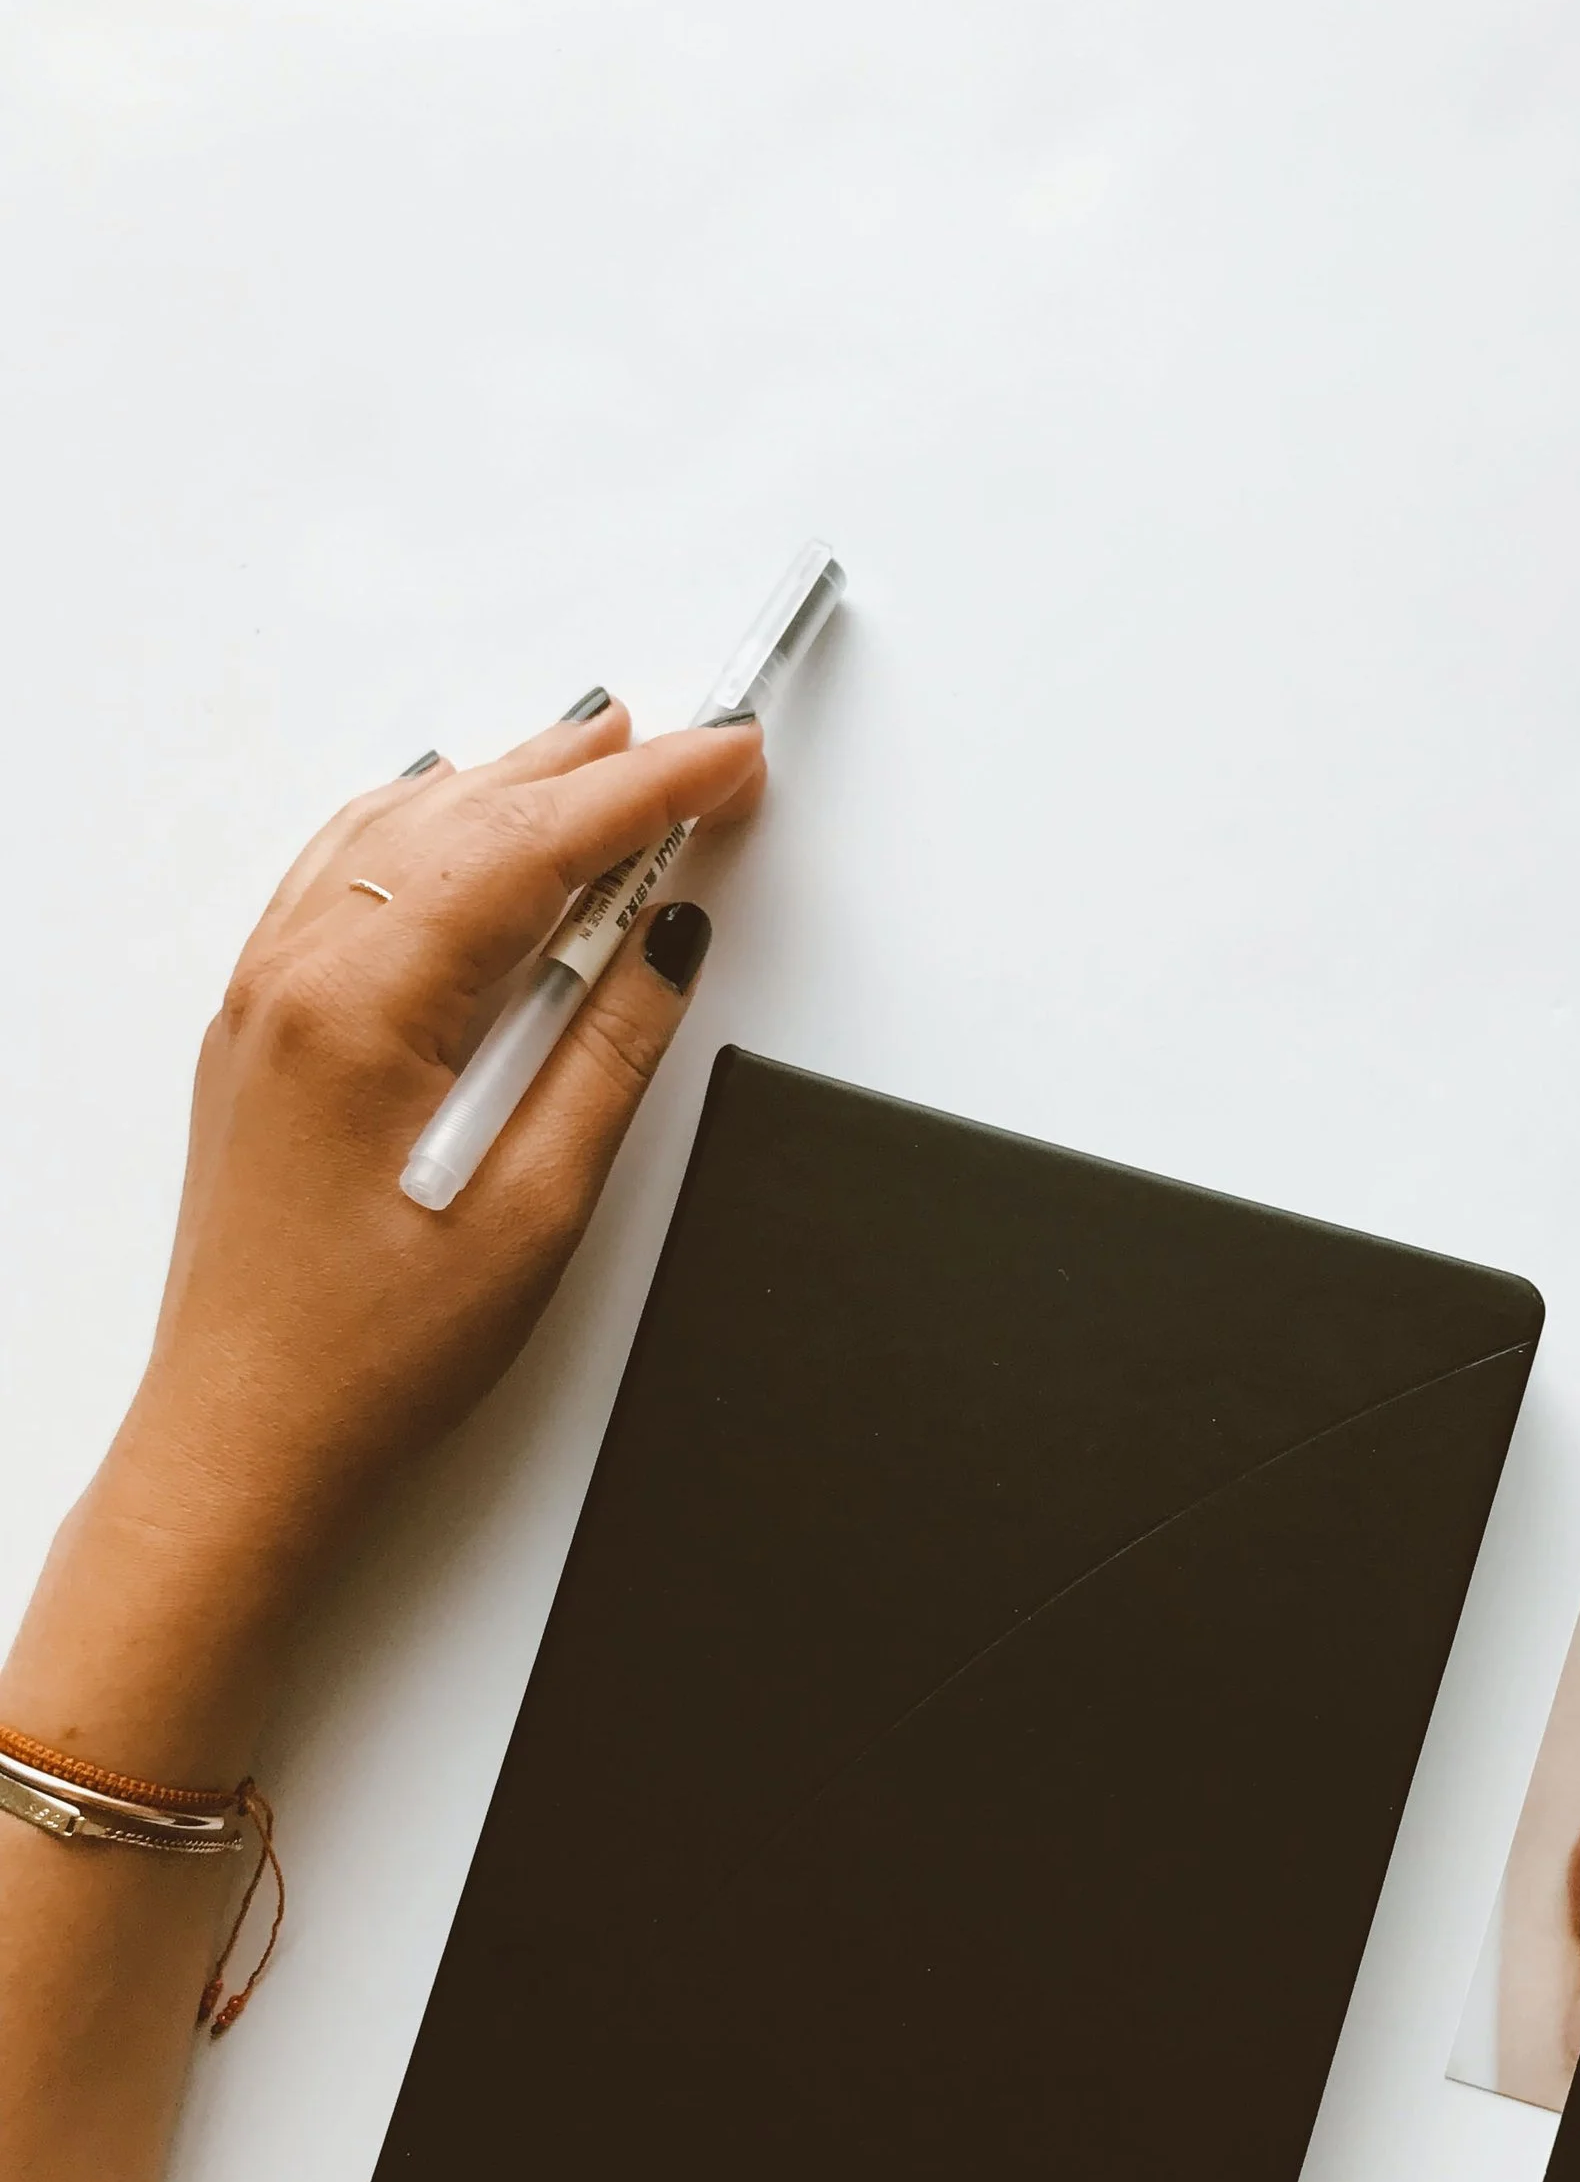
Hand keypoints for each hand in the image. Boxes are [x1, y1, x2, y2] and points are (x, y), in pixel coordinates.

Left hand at [4, 694, 764, 1781]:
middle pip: (464, 817)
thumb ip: (608, 1056)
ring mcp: (266, 996)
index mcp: (364, 1007)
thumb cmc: (368, 1355)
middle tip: (696, 742)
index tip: (730, 757)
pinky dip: (422, 827)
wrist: (247, 1438)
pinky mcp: (263, 1030)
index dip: (648, 792)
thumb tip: (663, 943)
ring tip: (601, 751)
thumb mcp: (537, 1210)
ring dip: (508, 784)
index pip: (530, 847)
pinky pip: (342, 876)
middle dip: (590, 770)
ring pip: (399, 833)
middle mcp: (297, 977)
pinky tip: (456, 817)